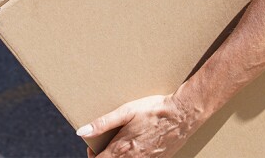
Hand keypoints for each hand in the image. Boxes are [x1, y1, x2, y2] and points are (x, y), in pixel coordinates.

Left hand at [78, 93, 198, 157]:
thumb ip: (103, 123)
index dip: (92, 156)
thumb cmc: (153, 110)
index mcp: (121, 149)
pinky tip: (139, 148)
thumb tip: (82, 132)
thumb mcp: (126, 111)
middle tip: (106, 147)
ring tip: (122, 148)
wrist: (182, 115)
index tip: (93, 147)